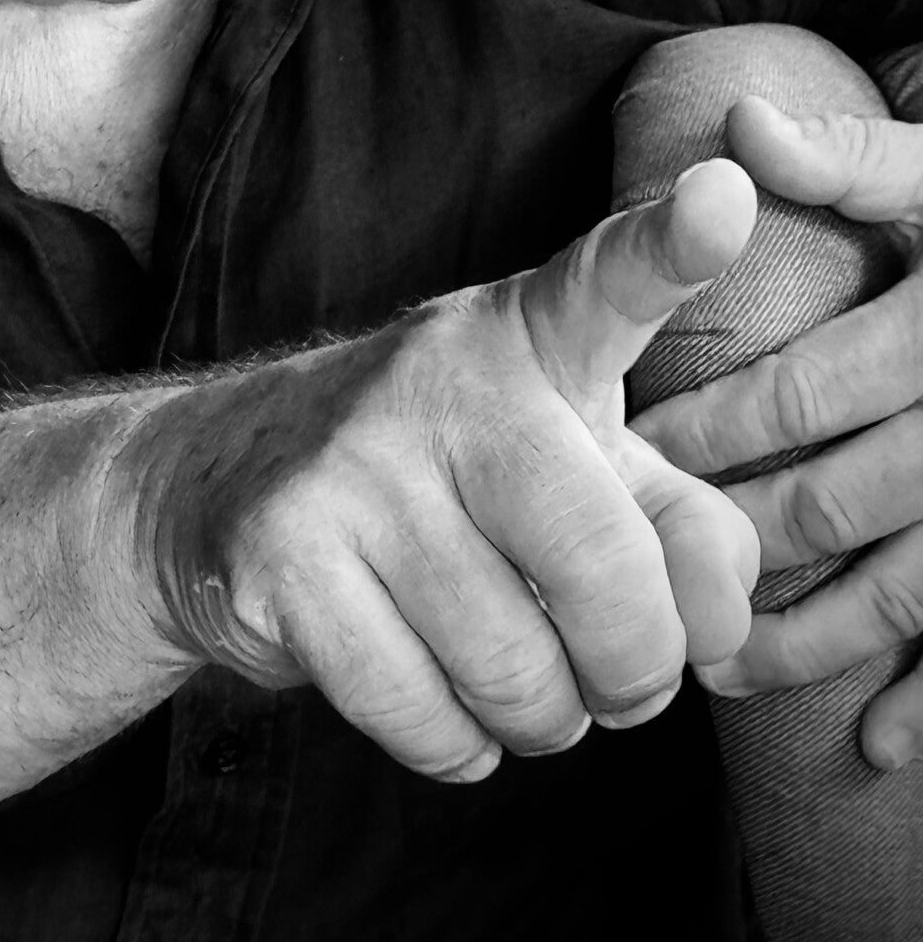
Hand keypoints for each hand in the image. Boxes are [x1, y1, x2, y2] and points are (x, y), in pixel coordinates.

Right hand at [135, 161, 760, 781]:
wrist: (213, 487)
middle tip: (613, 678)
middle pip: (608, 577)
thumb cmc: (443, 484)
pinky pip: (428, 719)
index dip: (673, 244)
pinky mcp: (282, 557)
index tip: (727, 195)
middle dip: (633, 675)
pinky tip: (436, 698)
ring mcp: (352, 464)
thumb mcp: (573, 468)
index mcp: (529, 337)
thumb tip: (717, 627)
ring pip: (517, 674)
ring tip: (513, 679)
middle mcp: (441, 378)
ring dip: (539, 720)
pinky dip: (456, 746)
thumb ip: (682, 528)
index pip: (608, 281)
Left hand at [631, 96, 922, 766]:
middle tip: (642, 574)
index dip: (710, 427)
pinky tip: (873, 745)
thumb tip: (742, 125)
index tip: (630, 456)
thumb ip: (854, 158)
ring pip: (908, 586)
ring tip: (723, 667)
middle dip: (736, 538)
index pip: (802, 392)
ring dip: (814, 636)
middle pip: (841, 499)